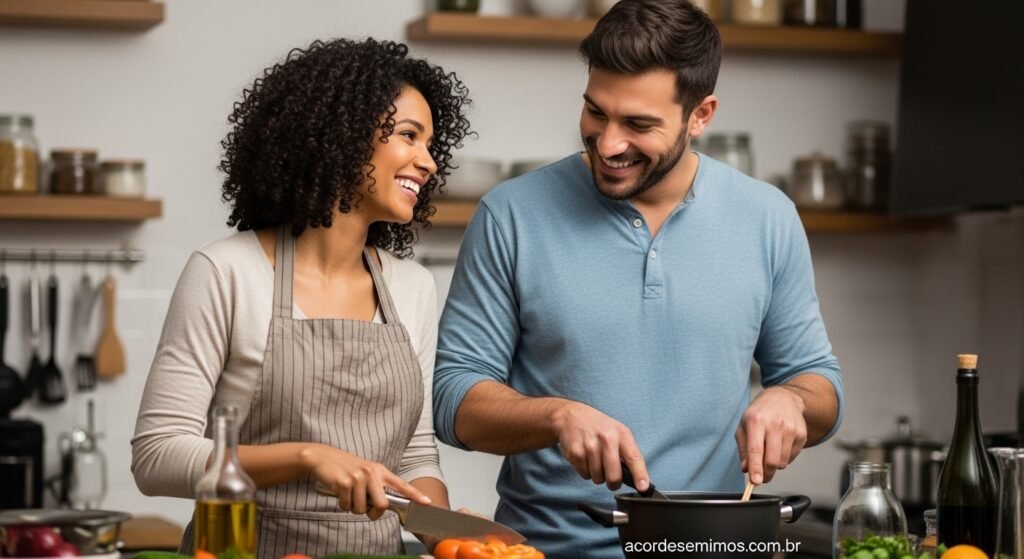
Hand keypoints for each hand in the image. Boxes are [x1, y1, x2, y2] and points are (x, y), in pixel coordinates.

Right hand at [301, 444, 429, 518]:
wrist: (322, 457)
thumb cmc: (346, 467)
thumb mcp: (366, 472)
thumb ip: (377, 486)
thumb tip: (384, 506)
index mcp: (380, 470)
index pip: (401, 484)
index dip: (415, 495)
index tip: (427, 502)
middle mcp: (372, 473)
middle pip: (382, 505)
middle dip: (372, 513)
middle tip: (364, 506)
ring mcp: (358, 477)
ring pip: (362, 509)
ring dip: (353, 507)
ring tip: (348, 494)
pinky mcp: (344, 482)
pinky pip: (346, 506)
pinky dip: (342, 504)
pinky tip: (339, 492)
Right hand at [551, 400, 648, 490]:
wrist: (571, 416)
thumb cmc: (599, 427)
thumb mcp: (618, 431)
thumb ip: (627, 452)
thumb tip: (637, 478)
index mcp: (621, 434)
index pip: (634, 458)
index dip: (640, 475)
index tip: (643, 487)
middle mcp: (606, 439)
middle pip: (613, 476)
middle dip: (614, 483)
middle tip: (612, 479)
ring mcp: (589, 446)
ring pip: (598, 478)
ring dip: (597, 475)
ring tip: (595, 460)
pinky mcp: (575, 453)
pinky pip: (584, 475)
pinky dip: (585, 471)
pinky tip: (585, 457)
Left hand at [735, 386, 807, 483]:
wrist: (783, 399)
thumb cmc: (760, 413)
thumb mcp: (744, 426)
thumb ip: (743, 448)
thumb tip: (745, 468)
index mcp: (756, 420)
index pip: (756, 449)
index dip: (755, 468)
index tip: (755, 481)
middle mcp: (775, 424)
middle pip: (772, 460)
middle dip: (766, 474)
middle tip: (761, 477)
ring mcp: (791, 429)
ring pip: (783, 462)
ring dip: (774, 466)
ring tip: (769, 454)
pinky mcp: (802, 434)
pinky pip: (792, 457)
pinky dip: (784, 458)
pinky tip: (780, 446)